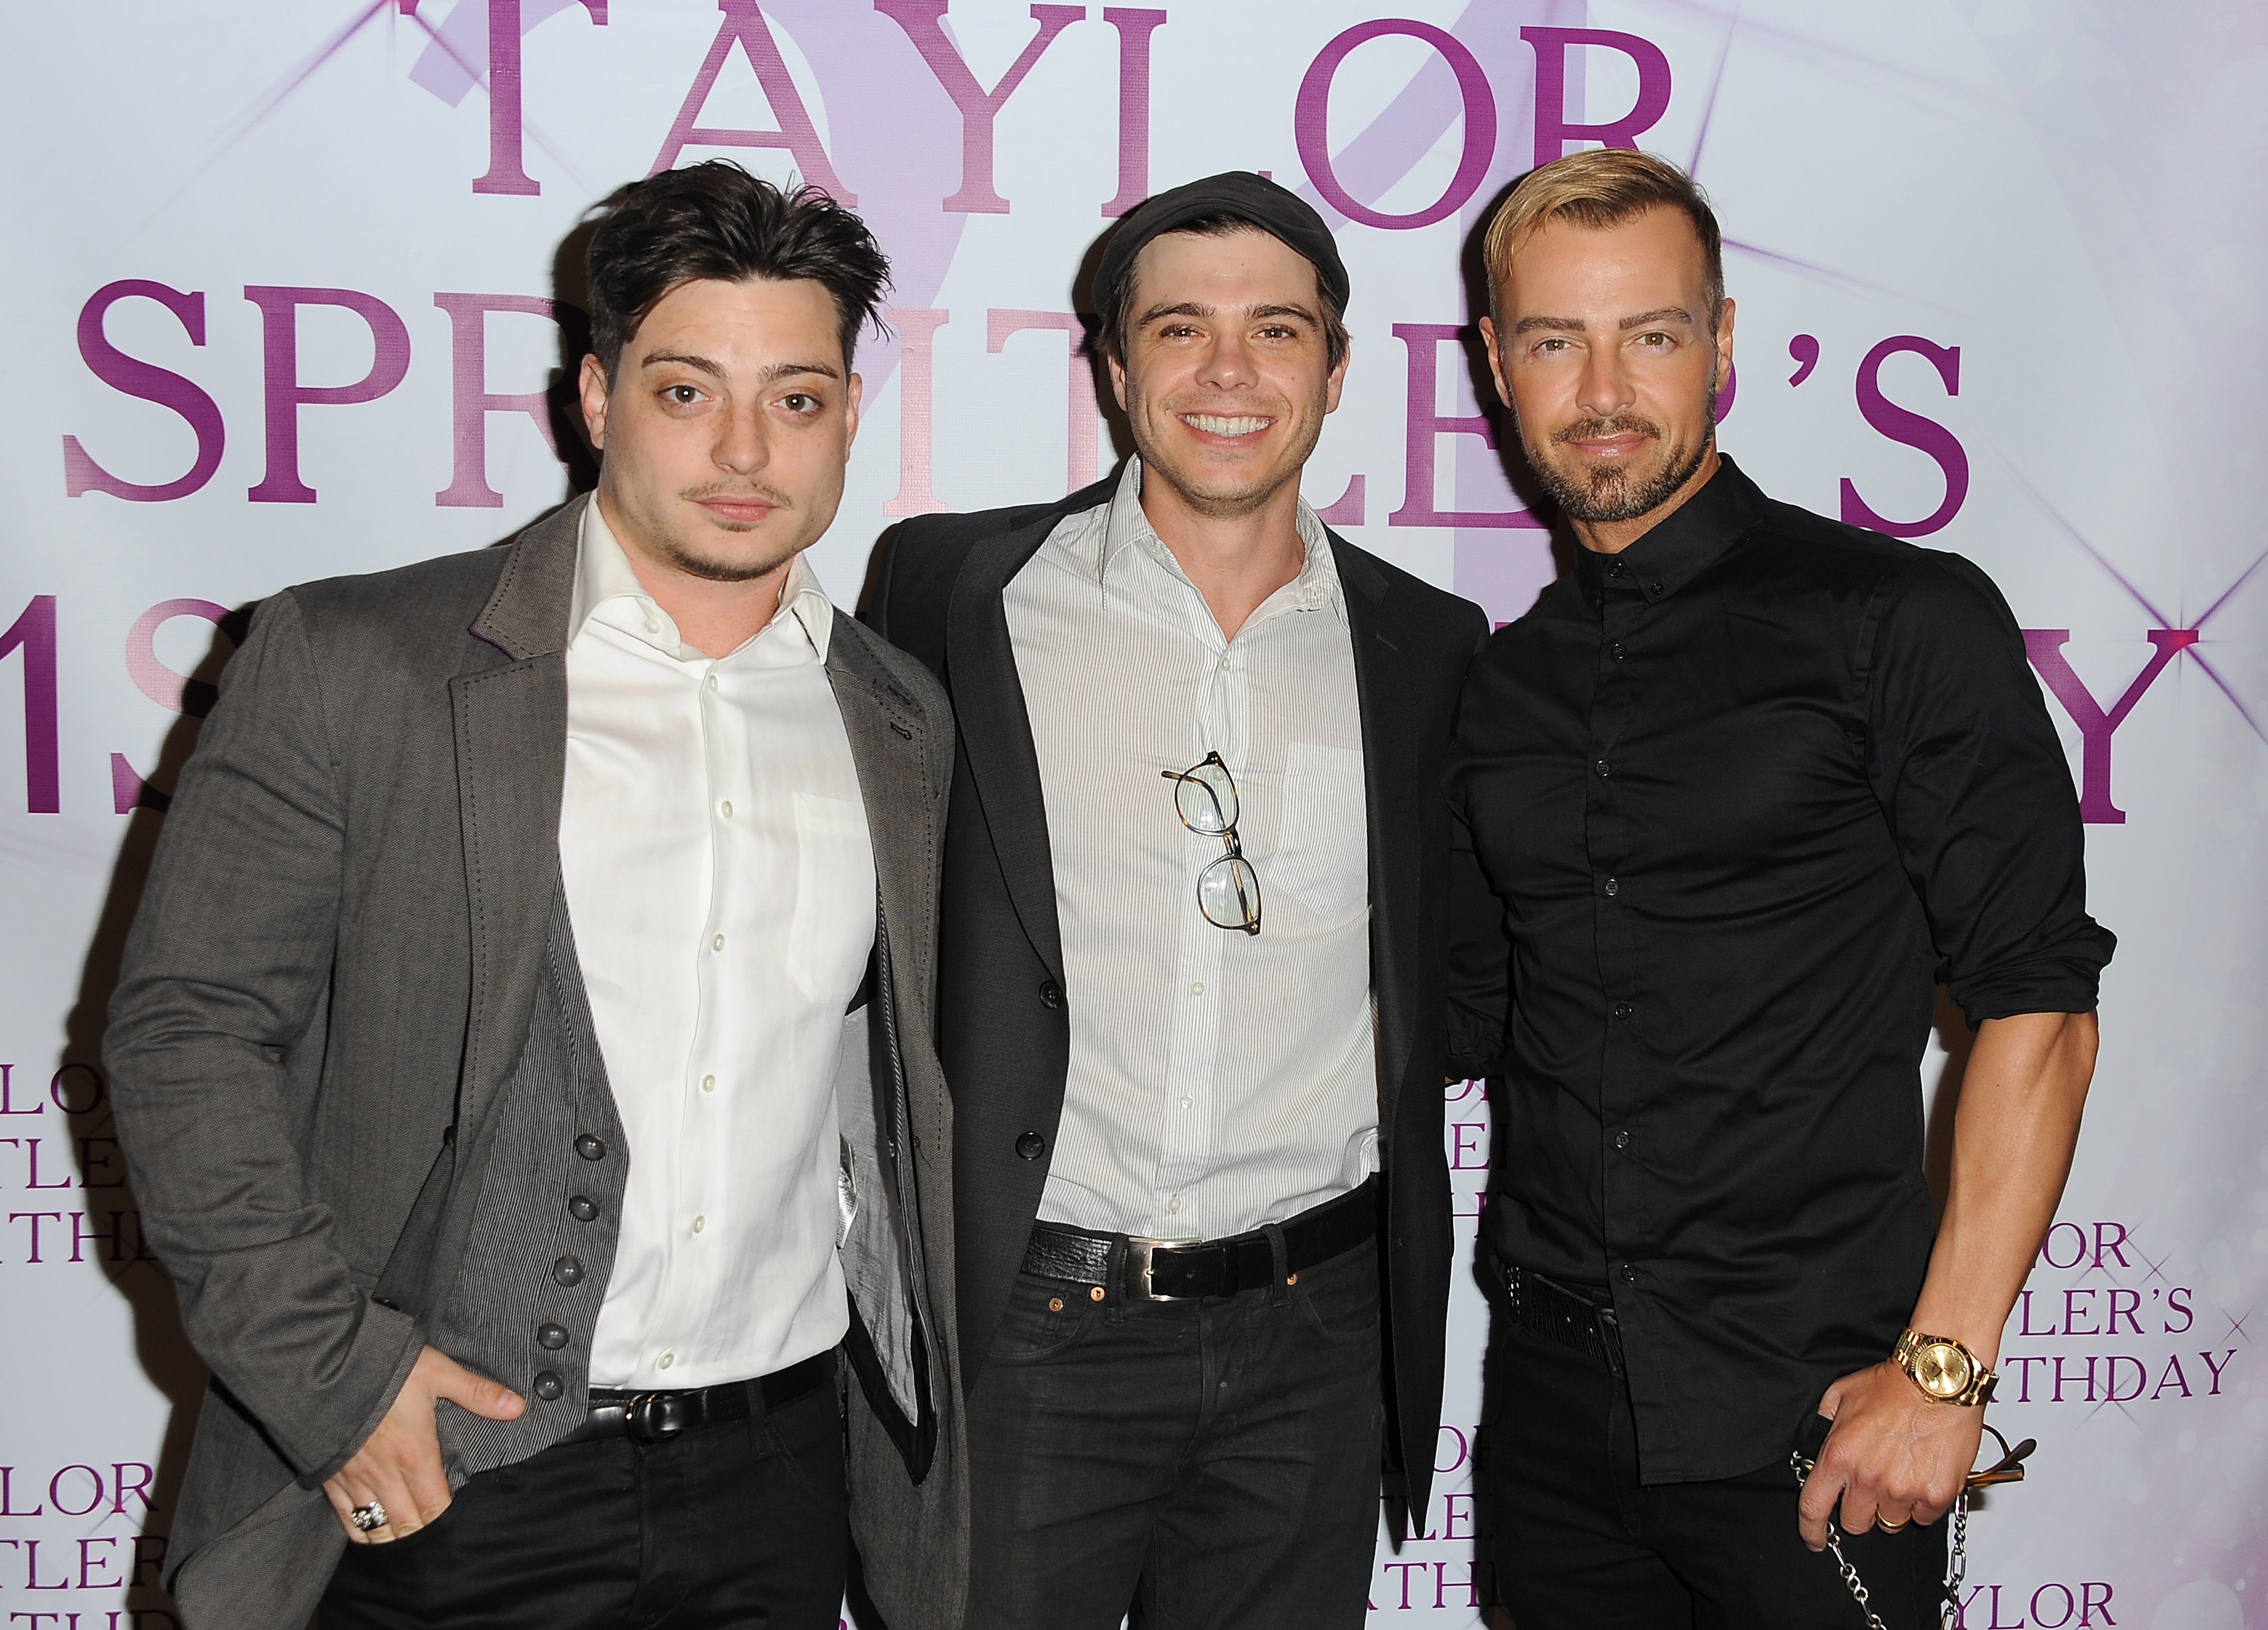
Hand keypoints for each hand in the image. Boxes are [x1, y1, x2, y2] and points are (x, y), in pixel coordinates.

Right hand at [321, 1346, 523, 1542]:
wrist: (326, 1368)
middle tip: (434, 1537)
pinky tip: (370, 1533)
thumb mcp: (438, 1373)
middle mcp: (385, 1476)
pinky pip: (346, 1519)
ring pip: (376, 1528)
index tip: (455, 1524)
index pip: (435, 1508)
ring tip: (406, 1540)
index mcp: (415, 1456)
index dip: (446, 1522)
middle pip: (407, 1525)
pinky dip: (360, 1531)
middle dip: (422, 1535)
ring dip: (393, 1537)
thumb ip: (477, 1393)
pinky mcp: (332, 1478)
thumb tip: (517, 1407)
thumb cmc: (384, 1370)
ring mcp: (356, 1480)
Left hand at [1798, 1361, 1982, 1549]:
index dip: (1811, 1531)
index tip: (1814, 1539)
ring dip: (1892, 1507)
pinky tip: (1922, 1476)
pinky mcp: (1936, 1495)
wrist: (1938, 1381)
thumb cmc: (1893, 1385)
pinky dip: (1922, 1504)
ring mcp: (1904, 1490)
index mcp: (1839, 1456)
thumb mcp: (1840, 1397)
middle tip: (1870, 1487)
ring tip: (1900, 1474)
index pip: (1814, 1508)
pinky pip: (1923, 1518)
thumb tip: (1816, 1450)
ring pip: (1891, 1523)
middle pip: (1855, 1524)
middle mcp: (1869, 1478)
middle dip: (1859, 1510)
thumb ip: (1824, 1428)